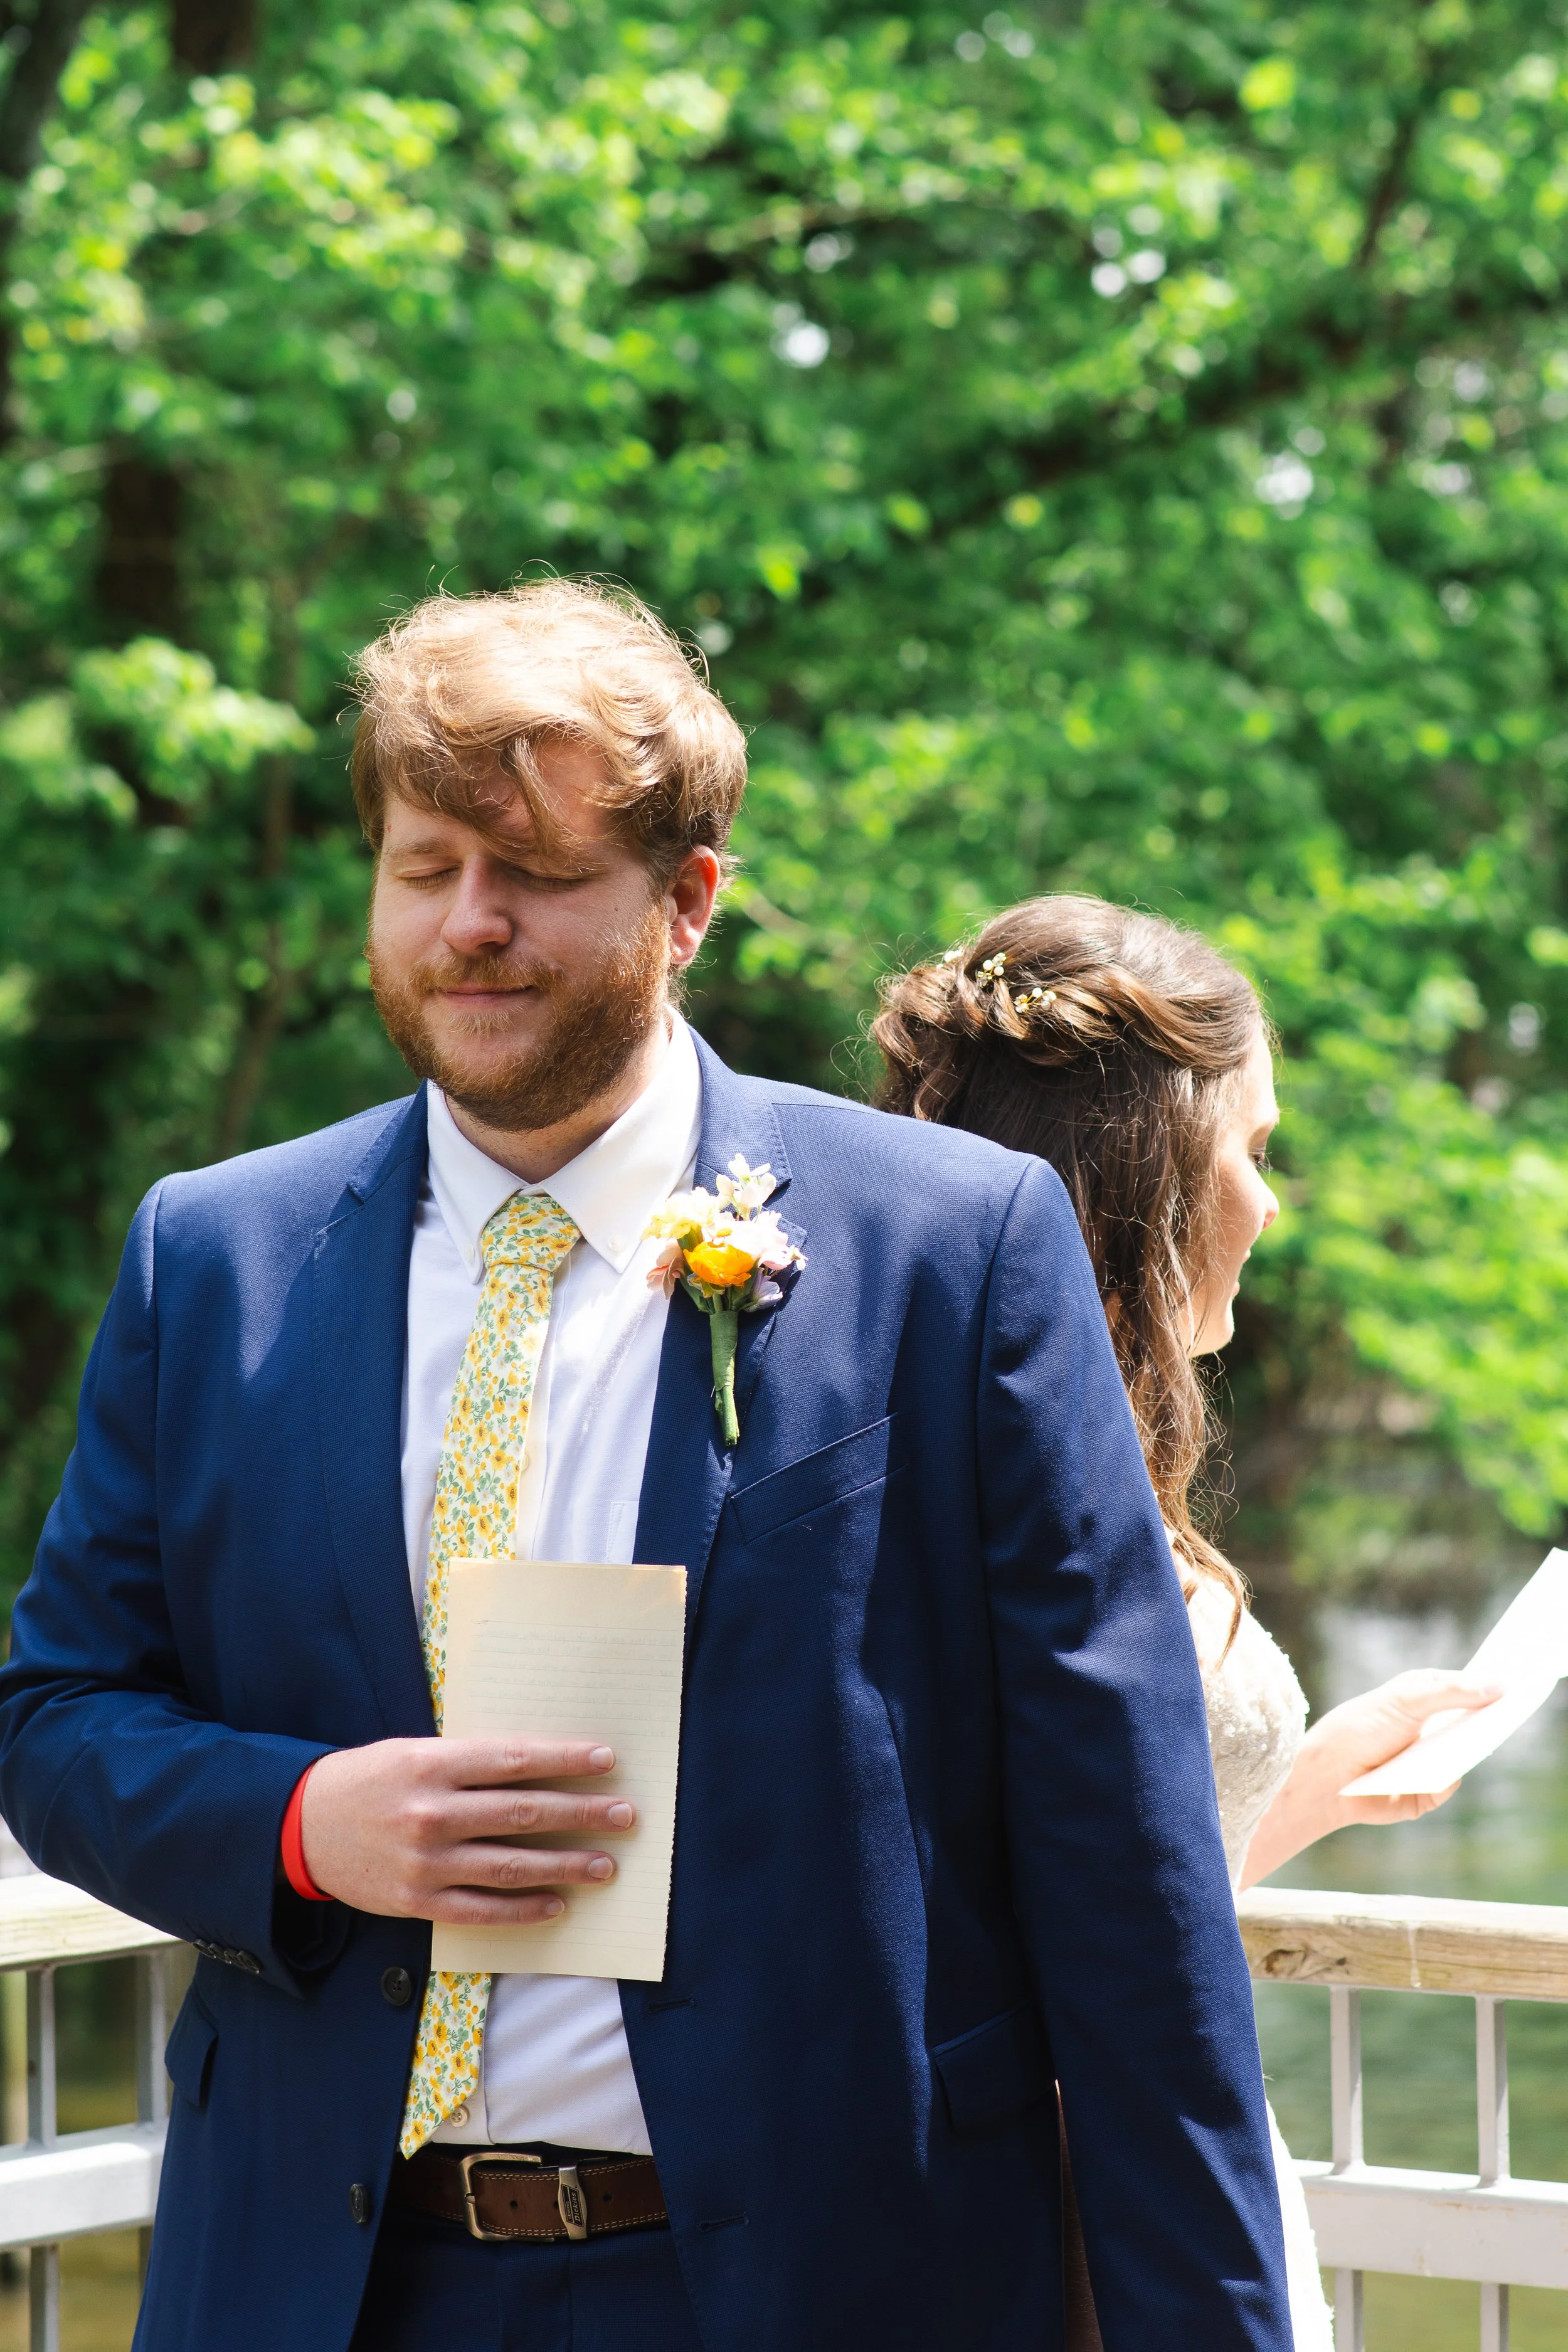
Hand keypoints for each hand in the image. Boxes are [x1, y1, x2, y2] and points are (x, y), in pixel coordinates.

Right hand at [299, 1738, 635, 1922]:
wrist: (302, 1825)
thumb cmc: (371, 1780)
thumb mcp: (416, 1753)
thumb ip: (471, 1763)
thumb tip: (541, 1768)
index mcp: (433, 1765)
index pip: (514, 1761)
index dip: (564, 1762)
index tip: (606, 1761)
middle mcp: (432, 1813)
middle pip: (522, 1814)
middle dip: (581, 1815)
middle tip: (625, 1815)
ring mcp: (425, 1862)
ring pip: (510, 1866)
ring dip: (564, 1866)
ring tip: (605, 1865)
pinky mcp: (417, 1900)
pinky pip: (481, 1910)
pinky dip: (523, 1909)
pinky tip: (557, 1904)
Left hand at [1240, 1670, 1499, 1888]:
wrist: (1325, 1773)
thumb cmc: (1360, 1727)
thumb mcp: (1406, 1699)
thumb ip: (1451, 1691)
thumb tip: (1498, 1683)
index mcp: (1426, 1702)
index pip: (1468, 1691)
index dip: (1492, 1685)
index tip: (1518, 1675)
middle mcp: (1432, 1732)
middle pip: (1473, 1724)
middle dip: (1493, 1716)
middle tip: (1516, 1703)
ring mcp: (1430, 1763)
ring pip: (1465, 1755)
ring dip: (1474, 1745)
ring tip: (1492, 1728)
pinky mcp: (1424, 1794)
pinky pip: (1448, 1784)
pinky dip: (1445, 1777)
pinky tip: (1440, 1767)